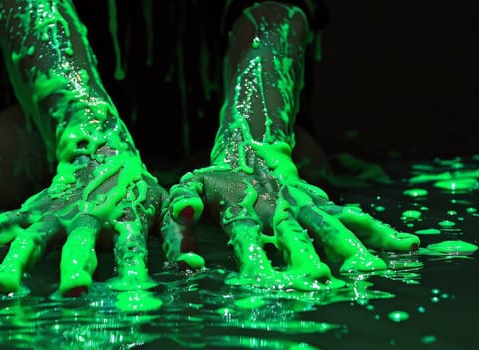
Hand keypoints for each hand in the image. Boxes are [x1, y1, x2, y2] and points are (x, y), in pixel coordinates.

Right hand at [0, 149, 164, 294]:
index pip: (131, 250)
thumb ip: (180, 237)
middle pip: (78, 246)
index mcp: (123, 220)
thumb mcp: (164, 207)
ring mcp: (53, 213)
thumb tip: (196, 269)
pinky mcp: (29, 210)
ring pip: (32, 238)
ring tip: (1, 289)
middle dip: (75, 269)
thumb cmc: (138, 188)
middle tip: (72, 294)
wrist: (101, 147)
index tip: (135, 298)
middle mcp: (86, 218)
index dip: (133, 272)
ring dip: (17, 263)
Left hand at [160, 143, 419, 289]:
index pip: (248, 235)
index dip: (255, 256)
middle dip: (312, 256)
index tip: (265, 279)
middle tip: (326, 279)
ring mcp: (302, 202)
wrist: (247, 147)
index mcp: (242, 206)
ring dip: (349, 245)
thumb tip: (185, 216)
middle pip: (296, 233)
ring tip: (372, 268)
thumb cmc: (214, 178)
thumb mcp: (188, 185)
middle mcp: (277, 205)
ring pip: (329, 223)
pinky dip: (375, 229)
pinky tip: (403, 244)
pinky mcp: (320, 201)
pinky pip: (350, 215)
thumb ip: (182, 204)